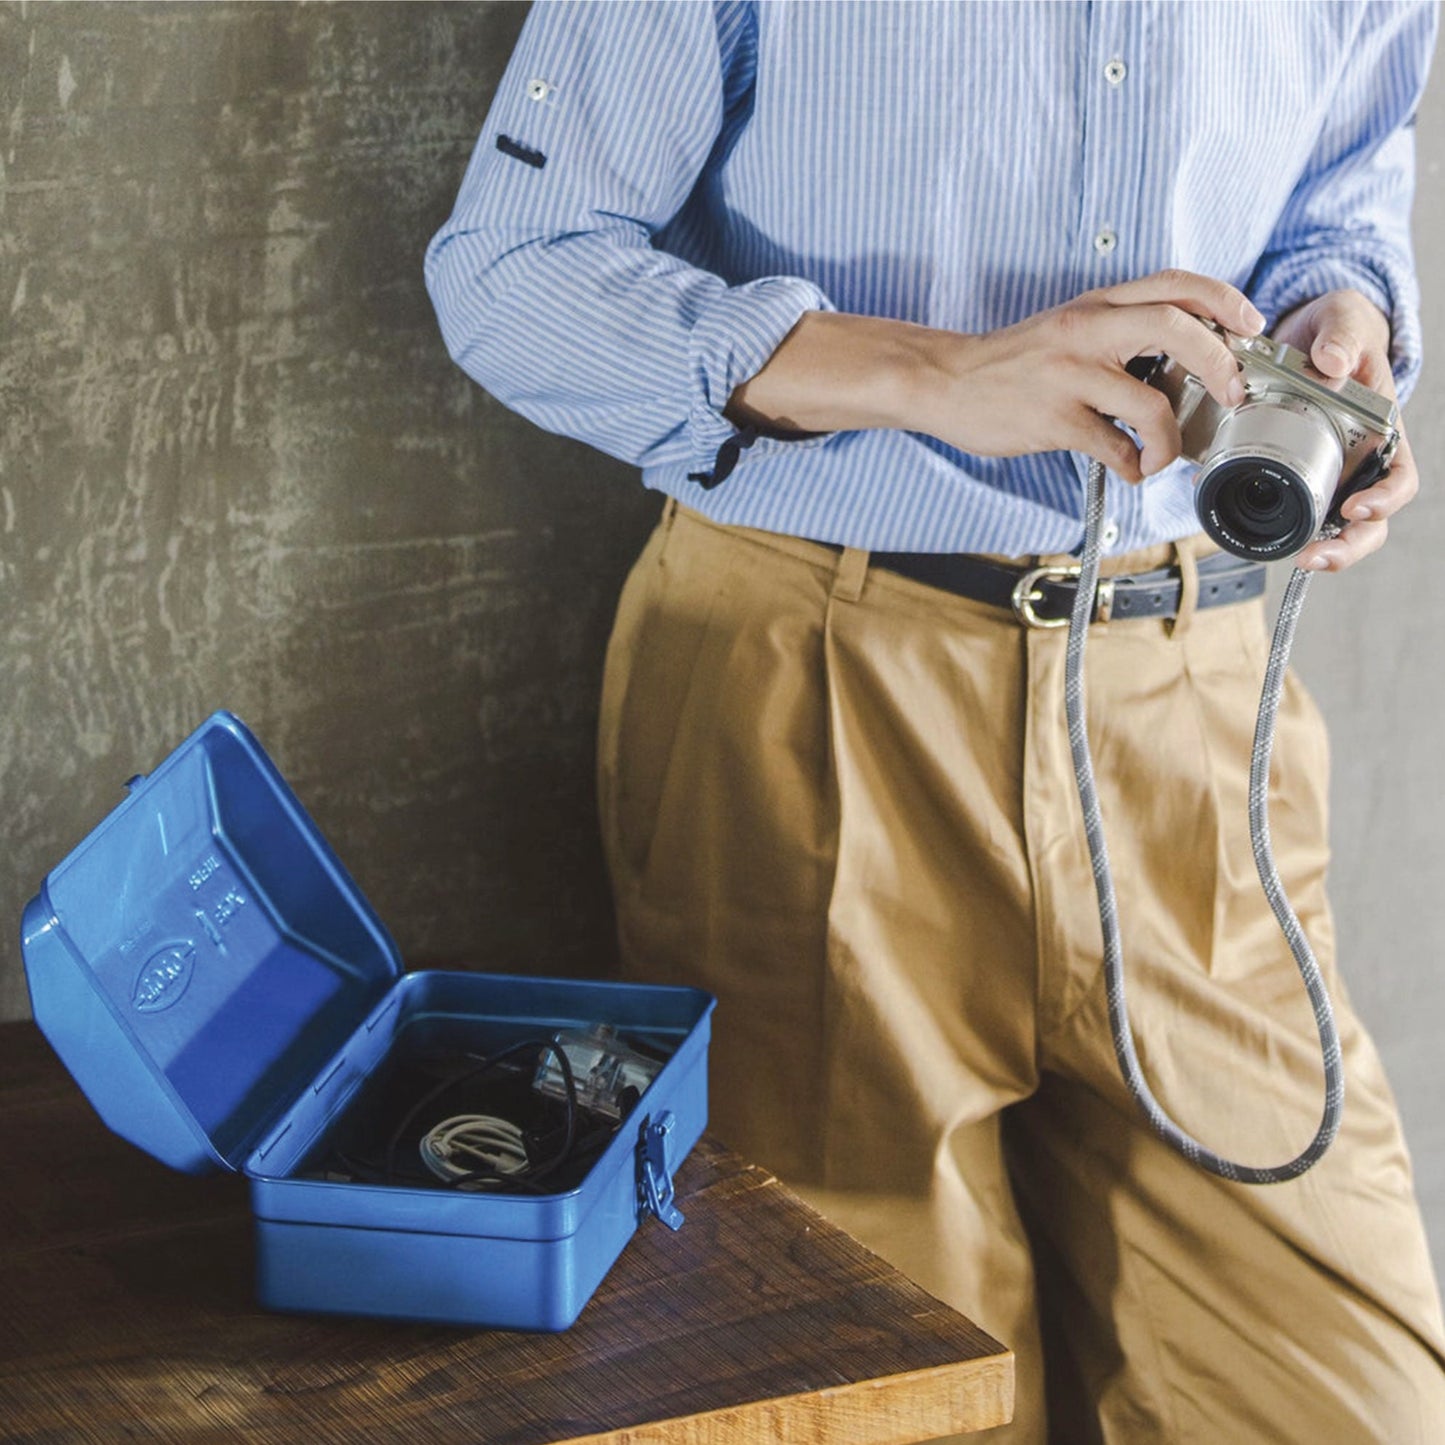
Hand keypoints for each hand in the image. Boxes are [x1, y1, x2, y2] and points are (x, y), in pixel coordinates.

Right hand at [726, 270, 1265, 481]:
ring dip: (1170, 439)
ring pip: (1150, 402)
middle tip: (1230, 393)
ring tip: (1162, 455)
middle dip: (1219, 363)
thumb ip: (1118, 333)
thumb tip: (1182, 360)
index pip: (1174, 284)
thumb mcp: (1067, 328)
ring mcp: (1068, 375)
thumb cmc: (1010, 363)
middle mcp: (1086, 331)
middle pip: (1176, 327)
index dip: (1224, 301)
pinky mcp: (1052, 419)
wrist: (944, 381)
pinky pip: (1113, 446)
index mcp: (1095, 304)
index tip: (1250, 327)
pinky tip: (1127, 469)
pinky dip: (1132, 465)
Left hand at [1270, 289, 1415, 572]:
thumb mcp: (1344, 319)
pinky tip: (1237, 520)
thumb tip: (1333, 362)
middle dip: (1346, 547)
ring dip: (1313, 547)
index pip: (1399, 479)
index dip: (1384, 500)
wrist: (1305, 335)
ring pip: (1327, 524)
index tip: (1356, 507)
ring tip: (1290, 557)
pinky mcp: (1290, 471)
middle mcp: (1358, 461)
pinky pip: (1282, 503)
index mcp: (1382, 432)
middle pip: (1366, 521)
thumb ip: (1343, 335)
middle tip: (1313, 556)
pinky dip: (1265, 518)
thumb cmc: (1337, 330)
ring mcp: (1326, 471)